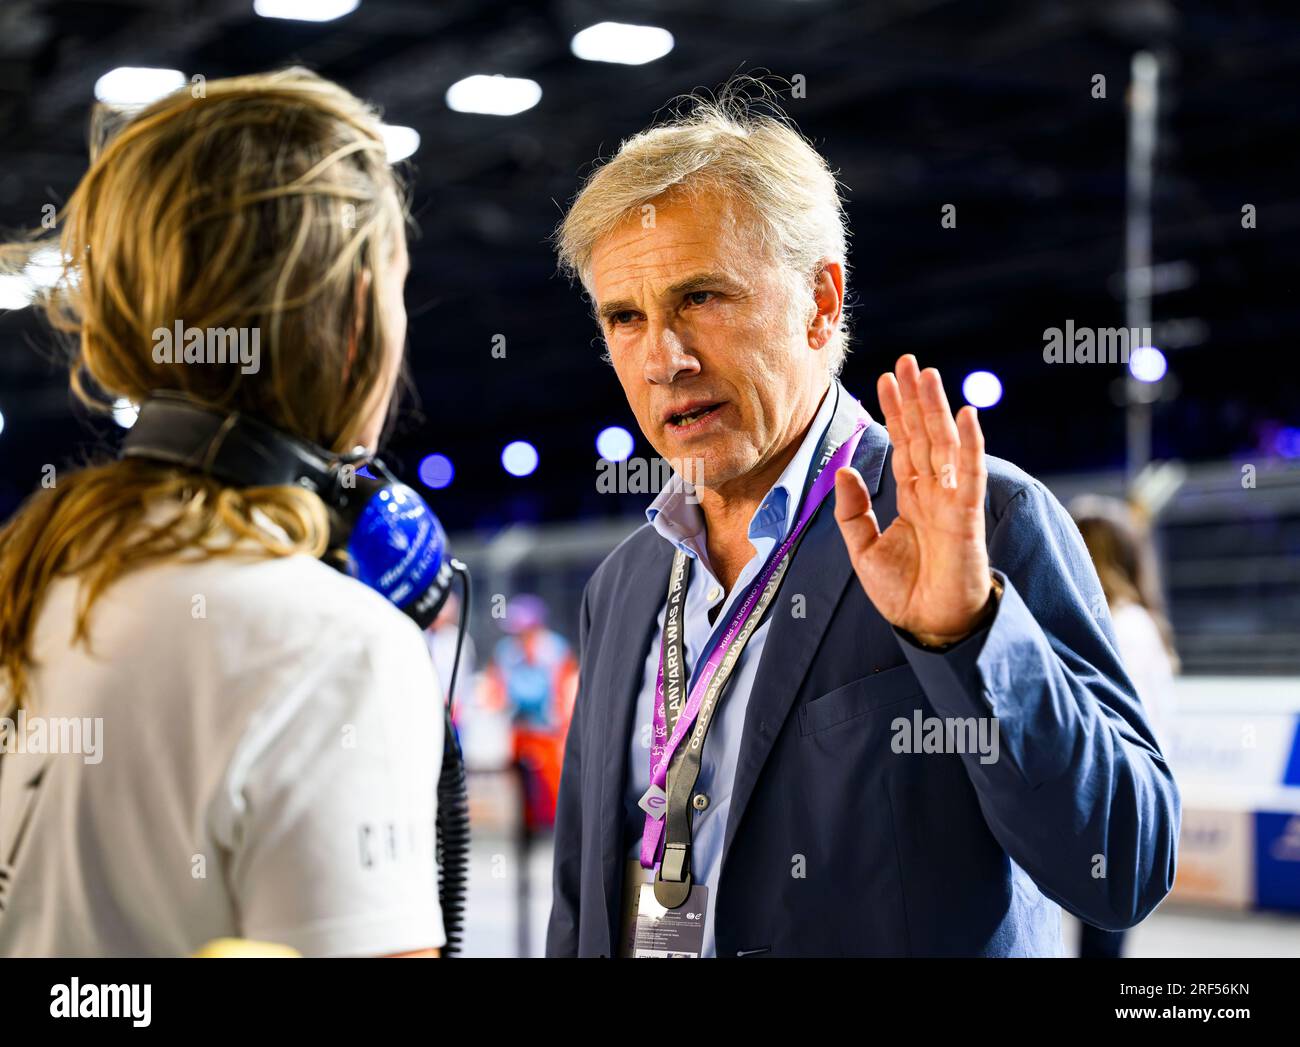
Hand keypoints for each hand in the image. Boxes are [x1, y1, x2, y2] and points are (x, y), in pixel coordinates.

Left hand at [834, 355, 993, 646]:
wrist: (929, 626)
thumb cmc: (904, 592)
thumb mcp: (863, 549)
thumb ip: (853, 511)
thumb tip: (843, 470)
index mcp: (911, 497)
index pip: (902, 444)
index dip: (894, 412)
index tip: (885, 378)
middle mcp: (933, 492)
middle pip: (922, 435)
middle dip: (914, 398)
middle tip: (907, 361)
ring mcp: (951, 501)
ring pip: (942, 445)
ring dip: (936, 408)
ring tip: (927, 374)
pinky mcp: (965, 516)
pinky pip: (967, 474)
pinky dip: (968, 445)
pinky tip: (965, 415)